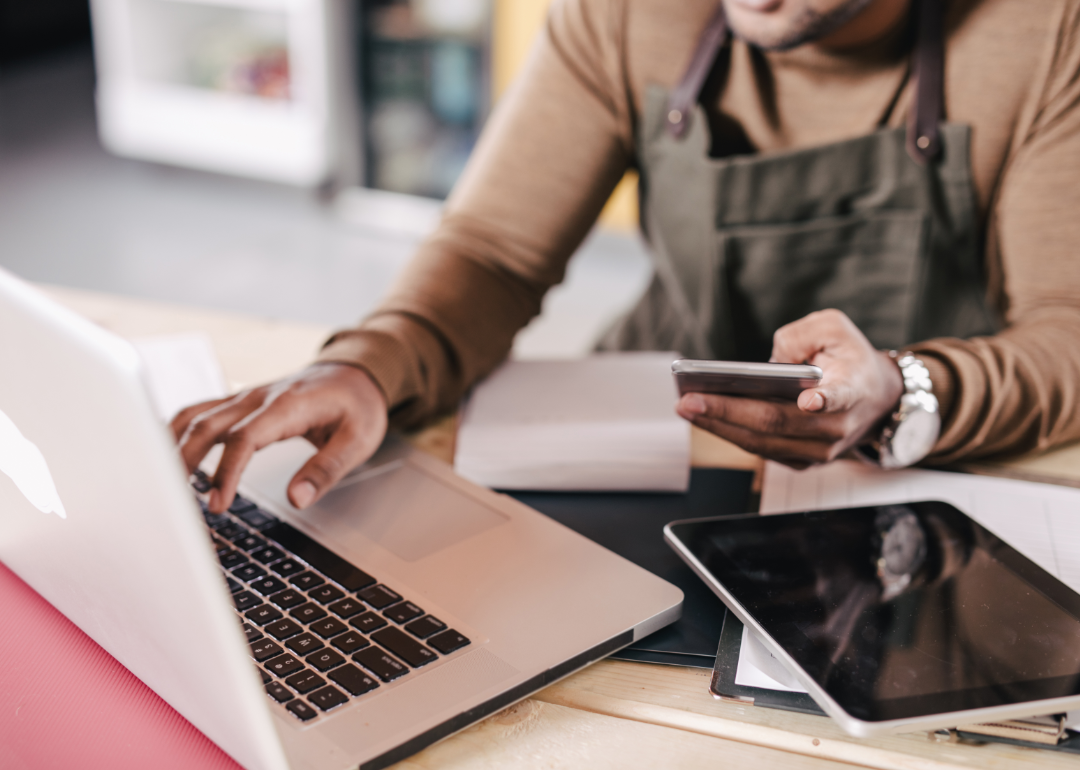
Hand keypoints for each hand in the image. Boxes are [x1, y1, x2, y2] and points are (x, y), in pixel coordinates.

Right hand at [171, 363, 387, 512]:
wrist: (354, 373)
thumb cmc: (358, 405)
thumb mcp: (359, 440)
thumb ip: (327, 469)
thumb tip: (297, 499)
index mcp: (287, 405)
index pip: (244, 438)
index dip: (226, 472)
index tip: (217, 505)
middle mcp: (258, 397)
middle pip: (206, 425)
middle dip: (185, 463)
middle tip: (176, 504)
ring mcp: (245, 397)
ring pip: (194, 415)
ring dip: (173, 446)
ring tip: (161, 485)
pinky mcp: (239, 402)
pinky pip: (199, 412)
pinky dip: (176, 432)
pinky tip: (164, 455)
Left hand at [675, 309, 903, 467]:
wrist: (876, 399)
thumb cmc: (849, 358)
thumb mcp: (834, 328)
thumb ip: (802, 334)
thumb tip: (770, 363)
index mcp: (852, 388)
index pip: (841, 396)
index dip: (826, 400)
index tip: (810, 400)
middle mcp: (837, 426)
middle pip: (778, 423)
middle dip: (728, 412)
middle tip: (689, 400)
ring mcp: (820, 450)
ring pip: (762, 443)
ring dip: (719, 426)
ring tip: (685, 407)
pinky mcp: (802, 460)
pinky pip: (760, 449)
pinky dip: (729, 433)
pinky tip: (702, 416)